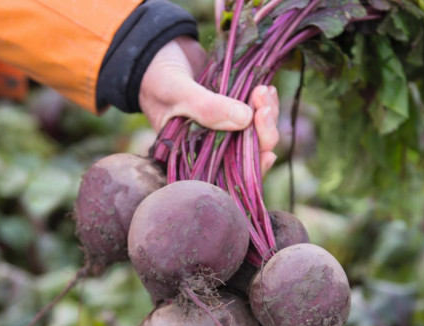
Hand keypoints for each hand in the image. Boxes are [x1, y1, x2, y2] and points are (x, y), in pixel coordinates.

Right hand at [139, 37, 279, 172]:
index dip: (252, 168)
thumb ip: (207, 107)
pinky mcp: (233, 106)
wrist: (156, 52)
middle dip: (263, 132)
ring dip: (267, 114)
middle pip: (249, 153)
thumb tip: (246, 119)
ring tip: (264, 91)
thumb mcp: (178, 93)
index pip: (229, 174)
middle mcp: (211, 147)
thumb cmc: (157, 80)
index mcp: (194, 157)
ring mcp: (224, 126)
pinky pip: (257, 113)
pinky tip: (267, 89)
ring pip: (257, 132)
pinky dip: (266, 103)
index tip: (267, 152)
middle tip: (263, 105)